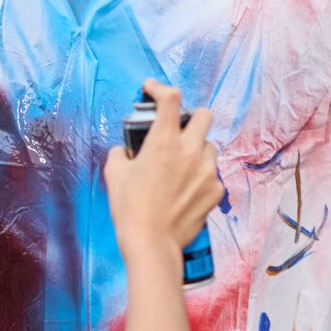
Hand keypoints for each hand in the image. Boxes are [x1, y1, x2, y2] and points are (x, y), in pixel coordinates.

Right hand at [105, 81, 221, 250]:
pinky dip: (201, 177)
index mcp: (163, 141)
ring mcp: (207, 171)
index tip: (152, 90)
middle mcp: (190, 150)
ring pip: (210, 146)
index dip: (159, 88)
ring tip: (182, 165)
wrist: (151, 242)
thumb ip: (121, 153)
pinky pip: (212, 174)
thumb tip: (126, 150)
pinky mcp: (216, 190)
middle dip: (191, 117)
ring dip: (197, 149)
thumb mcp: (115, 174)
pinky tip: (187, 189)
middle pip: (204, 115)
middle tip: (179, 129)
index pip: (170, 98)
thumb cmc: (130, 208)